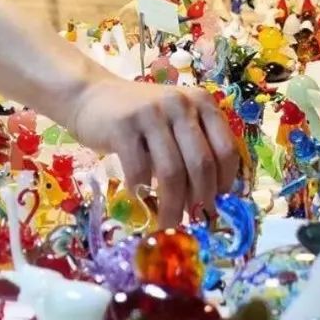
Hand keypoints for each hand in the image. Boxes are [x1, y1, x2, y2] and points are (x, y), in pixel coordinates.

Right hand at [65, 77, 237, 225]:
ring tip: (168, 223)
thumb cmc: (143, 120)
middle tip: (194, 221)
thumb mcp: (176, 125)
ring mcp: (151, 112)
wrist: (93, 97)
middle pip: (201, 164)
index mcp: (202, 102)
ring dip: (172, 206)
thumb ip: (195, 150)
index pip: (226, 149)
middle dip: (200, 200)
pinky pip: (140, 170)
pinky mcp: (124, 125)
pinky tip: (140, 198)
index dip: (224, 183)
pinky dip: (142, 192)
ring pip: (172, 172)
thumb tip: (210, 202)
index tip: (215, 204)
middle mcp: (180, 103)